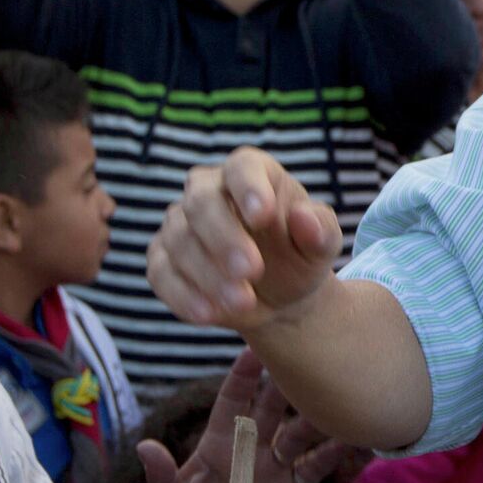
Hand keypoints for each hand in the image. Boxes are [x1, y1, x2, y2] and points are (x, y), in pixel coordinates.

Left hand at [137, 349, 347, 482]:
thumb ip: (161, 476)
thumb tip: (144, 447)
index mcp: (218, 441)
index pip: (233, 400)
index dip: (243, 375)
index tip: (254, 347)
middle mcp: (249, 446)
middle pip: (271, 408)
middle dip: (286, 384)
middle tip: (304, 357)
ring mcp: (273, 467)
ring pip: (298, 433)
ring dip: (314, 417)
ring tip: (334, 397)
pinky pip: (313, 468)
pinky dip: (330, 454)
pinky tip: (349, 439)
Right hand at [148, 146, 343, 330]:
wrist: (279, 297)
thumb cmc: (300, 257)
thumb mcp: (321, 247)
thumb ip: (320, 230)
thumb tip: (304, 217)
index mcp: (252, 174)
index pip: (242, 167)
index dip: (248, 188)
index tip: (262, 216)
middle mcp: (209, 190)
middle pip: (201, 201)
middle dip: (224, 237)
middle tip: (252, 270)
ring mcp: (181, 224)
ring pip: (179, 239)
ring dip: (209, 274)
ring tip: (244, 303)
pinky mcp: (163, 259)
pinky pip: (161, 272)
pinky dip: (183, 294)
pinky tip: (209, 314)